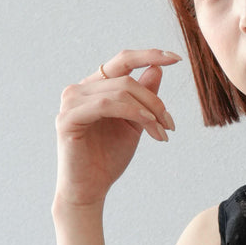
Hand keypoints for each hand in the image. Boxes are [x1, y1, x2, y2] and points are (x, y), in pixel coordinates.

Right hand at [55, 48, 181, 209]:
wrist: (90, 190)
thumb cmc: (109, 158)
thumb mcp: (135, 124)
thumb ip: (144, 97)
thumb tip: (157, 68)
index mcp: (94, 87)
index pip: (122, 61)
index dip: (149, 55)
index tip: (177, 58)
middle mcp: (79, 89)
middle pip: (126, 79)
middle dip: (155, 101)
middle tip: (170, 125)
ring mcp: (71, 102)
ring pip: (119, 91)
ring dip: (148, 110)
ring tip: (162, 131)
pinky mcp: (68, 119)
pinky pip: (106, 105)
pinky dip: (133, 112)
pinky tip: (148, 126)